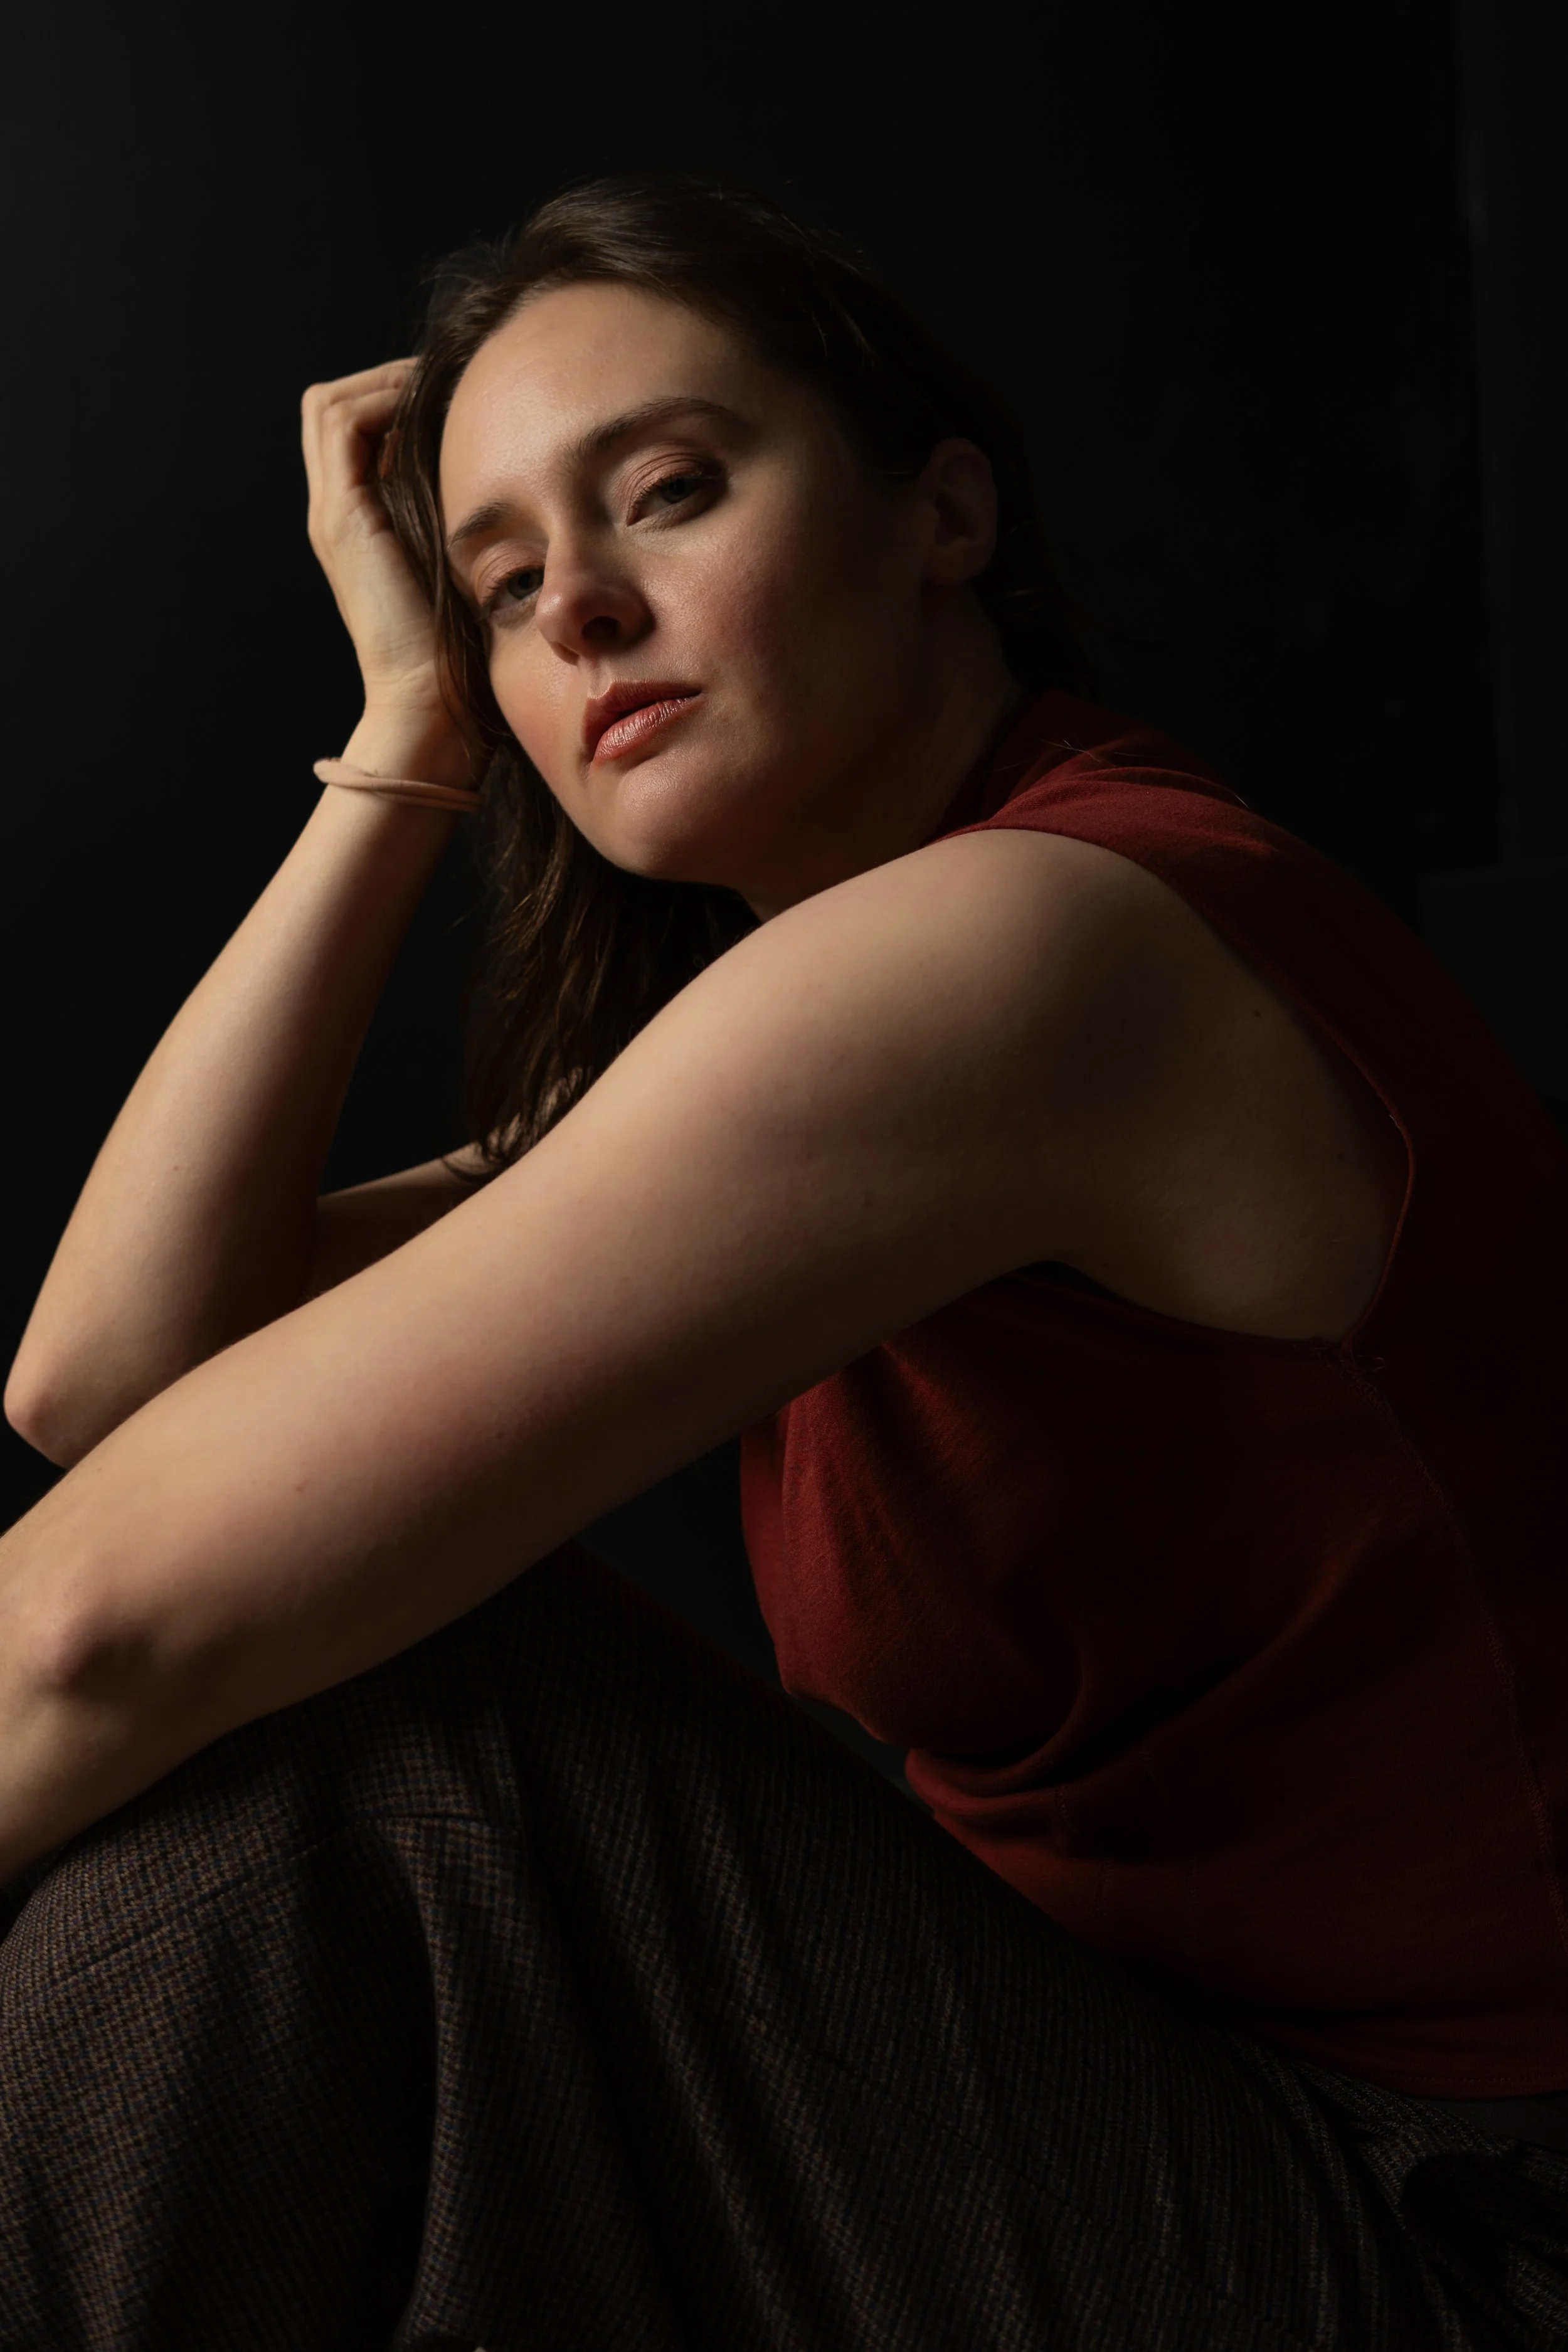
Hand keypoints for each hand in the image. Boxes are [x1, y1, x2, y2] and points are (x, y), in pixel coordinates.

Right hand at [301, 361, 465, 749]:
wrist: (430, 703)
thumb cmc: (461, 648)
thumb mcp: (462, 562)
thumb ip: (457, 517)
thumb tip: (496, 465)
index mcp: (359, 522)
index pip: (353, 426)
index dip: (393, 395)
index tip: (453, 399)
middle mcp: (336, 513)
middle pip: (331, 406)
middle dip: (385, 381)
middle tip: (443, 384)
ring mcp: (333, 515)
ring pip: (330, 406)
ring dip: (385, 384)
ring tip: (439, 392)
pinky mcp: (343, 520)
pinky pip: (344, 425)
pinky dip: (384, 402)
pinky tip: (432, 416)